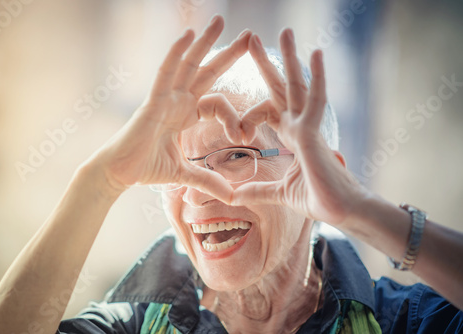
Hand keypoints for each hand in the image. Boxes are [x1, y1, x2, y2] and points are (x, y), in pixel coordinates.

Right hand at [87, 15, 250, 202]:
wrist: (119, 174)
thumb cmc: (146, 168)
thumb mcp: (185, 173)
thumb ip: (208, 181)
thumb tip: (233, 196)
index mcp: (185, 114)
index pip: (217, 102)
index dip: (234, 115)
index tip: (246, 135)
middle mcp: (177, 101)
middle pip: (207, 71)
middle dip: (228, 54)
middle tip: (249, 35)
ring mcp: (164, 98)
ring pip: (188, 65)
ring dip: (205, 42)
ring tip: (221, 21)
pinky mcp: (152, 102)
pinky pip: (165, 73)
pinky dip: (176, 54)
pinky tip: (188, 35)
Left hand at [232, 30, 367, 225]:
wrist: (341, 212)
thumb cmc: (318, 199)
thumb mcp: (279, 192)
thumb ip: (257, 190)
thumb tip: (233, 196)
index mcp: (292, 136)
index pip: (269, 109)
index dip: (249, 114)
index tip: (237, 131)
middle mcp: (300, 126)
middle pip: (281, 88)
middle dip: (266, 64)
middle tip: (251, 39)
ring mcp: (308, 127)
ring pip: (298, 86)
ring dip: (290, 58)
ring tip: (285, 31)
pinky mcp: (315, 134)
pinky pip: (315, 100)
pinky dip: (317, 77)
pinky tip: (315, 52)